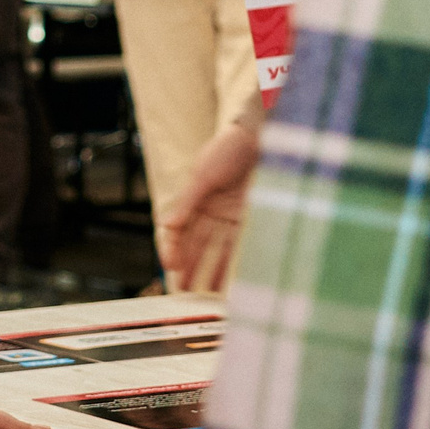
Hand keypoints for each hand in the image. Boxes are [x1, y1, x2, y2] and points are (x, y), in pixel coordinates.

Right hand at [163, 114, 261, 292]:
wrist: (262, 137)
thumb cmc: (228, 148)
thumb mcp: (203, 175)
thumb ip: (187, 203)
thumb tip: (167, 225)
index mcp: (195, 198)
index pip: (180, 228)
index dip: (173, 247)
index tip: (170, 265)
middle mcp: (212, 209)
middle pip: (197, 242)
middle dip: (189, 264)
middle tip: (183, 288)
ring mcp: (231, 214)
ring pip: (217, 247)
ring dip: (210, 268)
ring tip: (203, 291)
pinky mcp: (250, 217)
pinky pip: (240, 243)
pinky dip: (234, 261)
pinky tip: (230, 276)